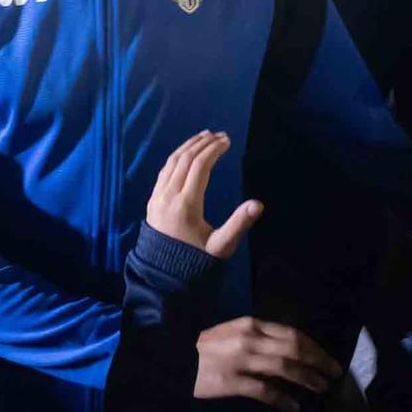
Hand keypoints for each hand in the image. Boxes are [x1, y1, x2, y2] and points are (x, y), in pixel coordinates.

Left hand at [146, 131, 261, 259]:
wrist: (162, 275)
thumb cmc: (194, 261)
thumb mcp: (220, 246)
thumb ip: (239, 224)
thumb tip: (258, 204)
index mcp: (186, 204)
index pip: (200, 167)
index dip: (214, 150)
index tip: (227, 141)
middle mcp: (169, 196)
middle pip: (185, 160)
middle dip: (203, 144)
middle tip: (220, 135)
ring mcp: (157, 197)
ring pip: (172, 162)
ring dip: (189, 146)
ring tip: (204, 137)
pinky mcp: (152, 200)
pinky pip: (164, 171)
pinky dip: (177, 157)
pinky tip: (186, 154)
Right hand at [194, 317, 342, 411]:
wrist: (172, 358)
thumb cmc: (203, 347)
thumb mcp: (232, 333)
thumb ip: (257, 337)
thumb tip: (287, 350)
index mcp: (250, 324)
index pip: (291, 333)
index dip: (314, 347)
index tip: (327, 358)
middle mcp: (249, 339)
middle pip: (293, 348)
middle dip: (318, 361)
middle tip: (334, 374)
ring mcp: (240, 360)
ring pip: (284, 367)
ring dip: (307, 379)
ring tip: (321, 388)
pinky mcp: (231, 381)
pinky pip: (264, 391)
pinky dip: (283, 400)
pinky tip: (294, 408)